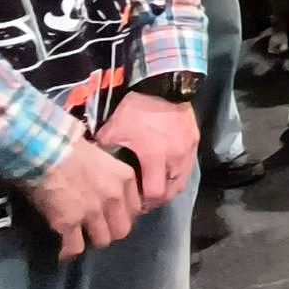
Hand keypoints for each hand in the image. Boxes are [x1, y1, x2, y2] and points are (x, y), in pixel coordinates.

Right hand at [25, 138, 140, 260]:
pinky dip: (68, 250)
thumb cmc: (71, 149)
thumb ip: (110, 177)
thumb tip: (105, 189)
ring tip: (79, 236)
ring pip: (102, 240)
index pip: (136, 209)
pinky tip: (63, 250)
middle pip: (122, 229)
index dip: (123, 215)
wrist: (46, 151)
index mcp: (125, 178)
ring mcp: (93, 212)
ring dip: (91, 240)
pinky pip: (75, 247)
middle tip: (96, 229)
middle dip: (110, 231)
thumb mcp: (102, 158)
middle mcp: (114, 197)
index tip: (112, 216)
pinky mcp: (69, 223)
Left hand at [97, 91, 197, 210]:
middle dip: (159, 199)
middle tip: (145, 199)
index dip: (146, 204)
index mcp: (156, 157)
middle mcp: (177, 158)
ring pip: (183, 179)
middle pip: (172, 191)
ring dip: (170, 186)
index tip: (135, 204)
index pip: (156, 193)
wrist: (162, 84)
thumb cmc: (137, 109)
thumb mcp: (113, 130)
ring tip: (157, 184)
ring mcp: (189, 149)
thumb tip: (93, 167)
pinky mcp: (195, 140)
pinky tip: (167, 167)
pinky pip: (189, 165)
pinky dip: (178, 172)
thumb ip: (105, 152)